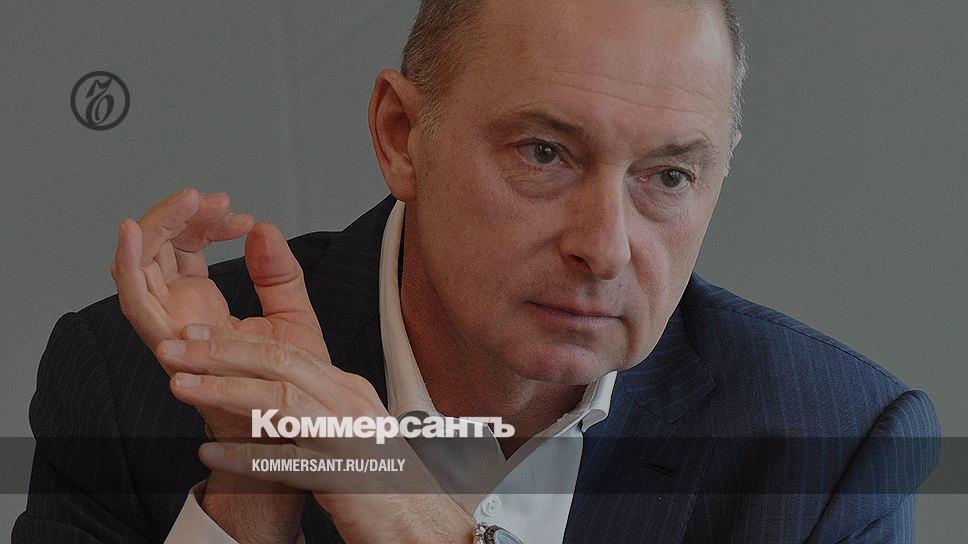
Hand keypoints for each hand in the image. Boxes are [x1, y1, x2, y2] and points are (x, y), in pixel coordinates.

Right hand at [110, 187, 328, 437]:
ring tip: (187, 201)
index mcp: (202, 302)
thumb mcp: (292, 314)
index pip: (187, 246)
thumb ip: (279, 273)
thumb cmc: (288, 382)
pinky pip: (134, 301)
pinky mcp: (166, 344)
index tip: (241, 216)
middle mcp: (179, 312)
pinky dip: (126, 264)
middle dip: (179, 215)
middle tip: (212, 198)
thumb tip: (265, 227)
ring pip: (140, 265)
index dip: (205, 222)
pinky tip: (131, 231)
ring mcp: (169, 327)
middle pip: (157, 249)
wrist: (293, 428)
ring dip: (156, 227)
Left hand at [158, 325, 476, 543]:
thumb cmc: (381, 482)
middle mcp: (350, 403)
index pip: (288, 350)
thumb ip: (312, 409)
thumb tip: (262, 397)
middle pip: (279, 363)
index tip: (195, 336)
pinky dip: (244, 455)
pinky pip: (286, 461)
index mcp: (348, 390)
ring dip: (225, 390)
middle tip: (174, 349)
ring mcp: (348, 436)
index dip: (236, 340)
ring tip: (181, 386)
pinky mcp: (343, 475)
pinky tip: (210, 453)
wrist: (421, 525)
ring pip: (280, 400)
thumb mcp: (348, 430)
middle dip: (220, 352)